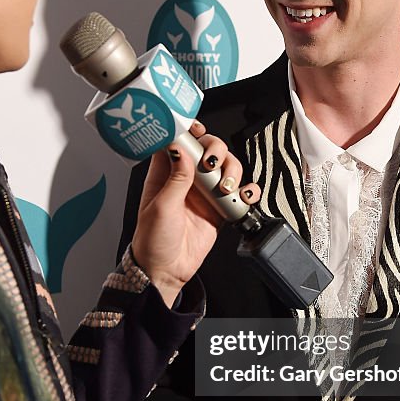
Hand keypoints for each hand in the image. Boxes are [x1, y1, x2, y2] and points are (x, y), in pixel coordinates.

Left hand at [131, 121, 259, 307]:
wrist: (167, 271)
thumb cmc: (153, 241)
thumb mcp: (161, 208)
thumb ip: (175, 179)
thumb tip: (183, 151)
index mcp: (165, 174)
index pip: (179, 140)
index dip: (189, 130)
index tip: (198, 129)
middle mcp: (187, 179)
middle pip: (209, 148)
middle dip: (217, 150)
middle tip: (213, 164)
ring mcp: (205, 192)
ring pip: (227, 166)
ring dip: (234, 170)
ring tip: (227, 186)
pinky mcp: (220, 208)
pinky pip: (239, 193)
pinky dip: (247, 190)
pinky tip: (243, 195)